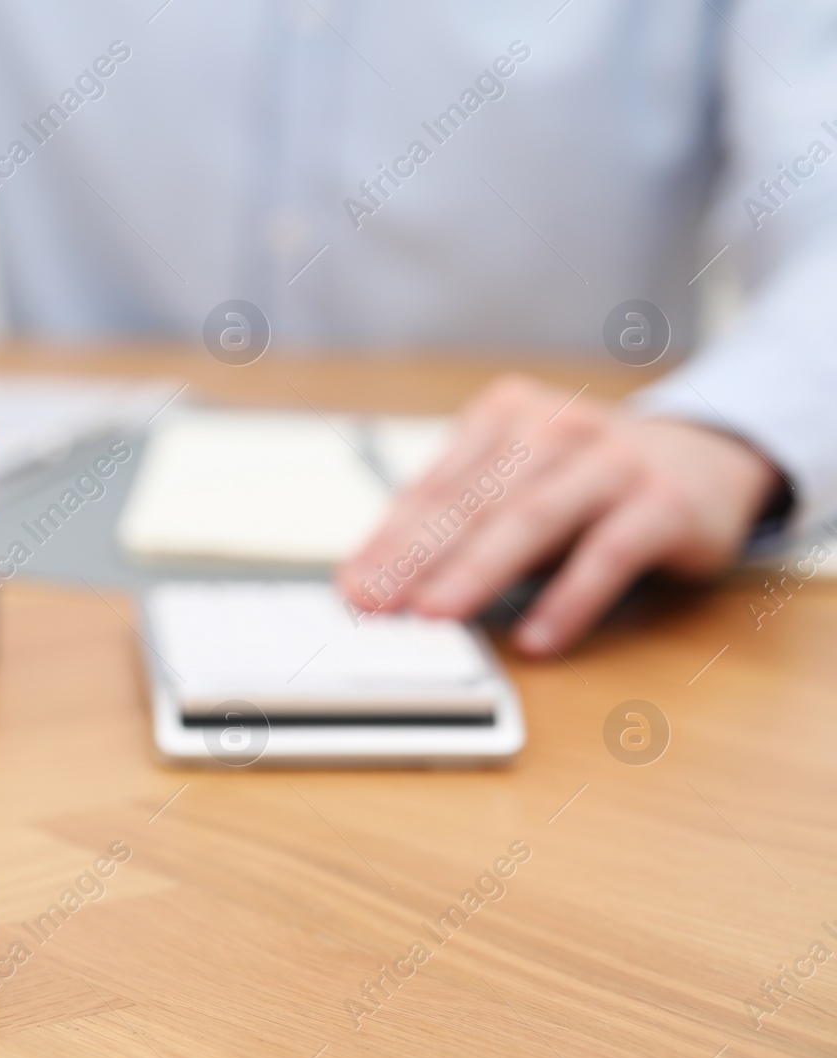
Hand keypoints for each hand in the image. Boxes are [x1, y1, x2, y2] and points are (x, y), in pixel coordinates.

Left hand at [336, 375, 781, 655]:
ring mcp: (613, 461)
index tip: (351, 586)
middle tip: (375, 603)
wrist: (708, 459)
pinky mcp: (666, 503)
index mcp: (504, 417)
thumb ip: (456, 521)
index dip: (387, 540)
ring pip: (531, 520)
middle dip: (415, 557)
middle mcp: (555, 428)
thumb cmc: (588, 481)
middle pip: (473, 502)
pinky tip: (537, 639)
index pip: (434, 487)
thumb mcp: (517, 484)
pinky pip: (608, 555)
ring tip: (435, 615)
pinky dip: (569, 599)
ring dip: (477, 572)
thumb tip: (376, 580)